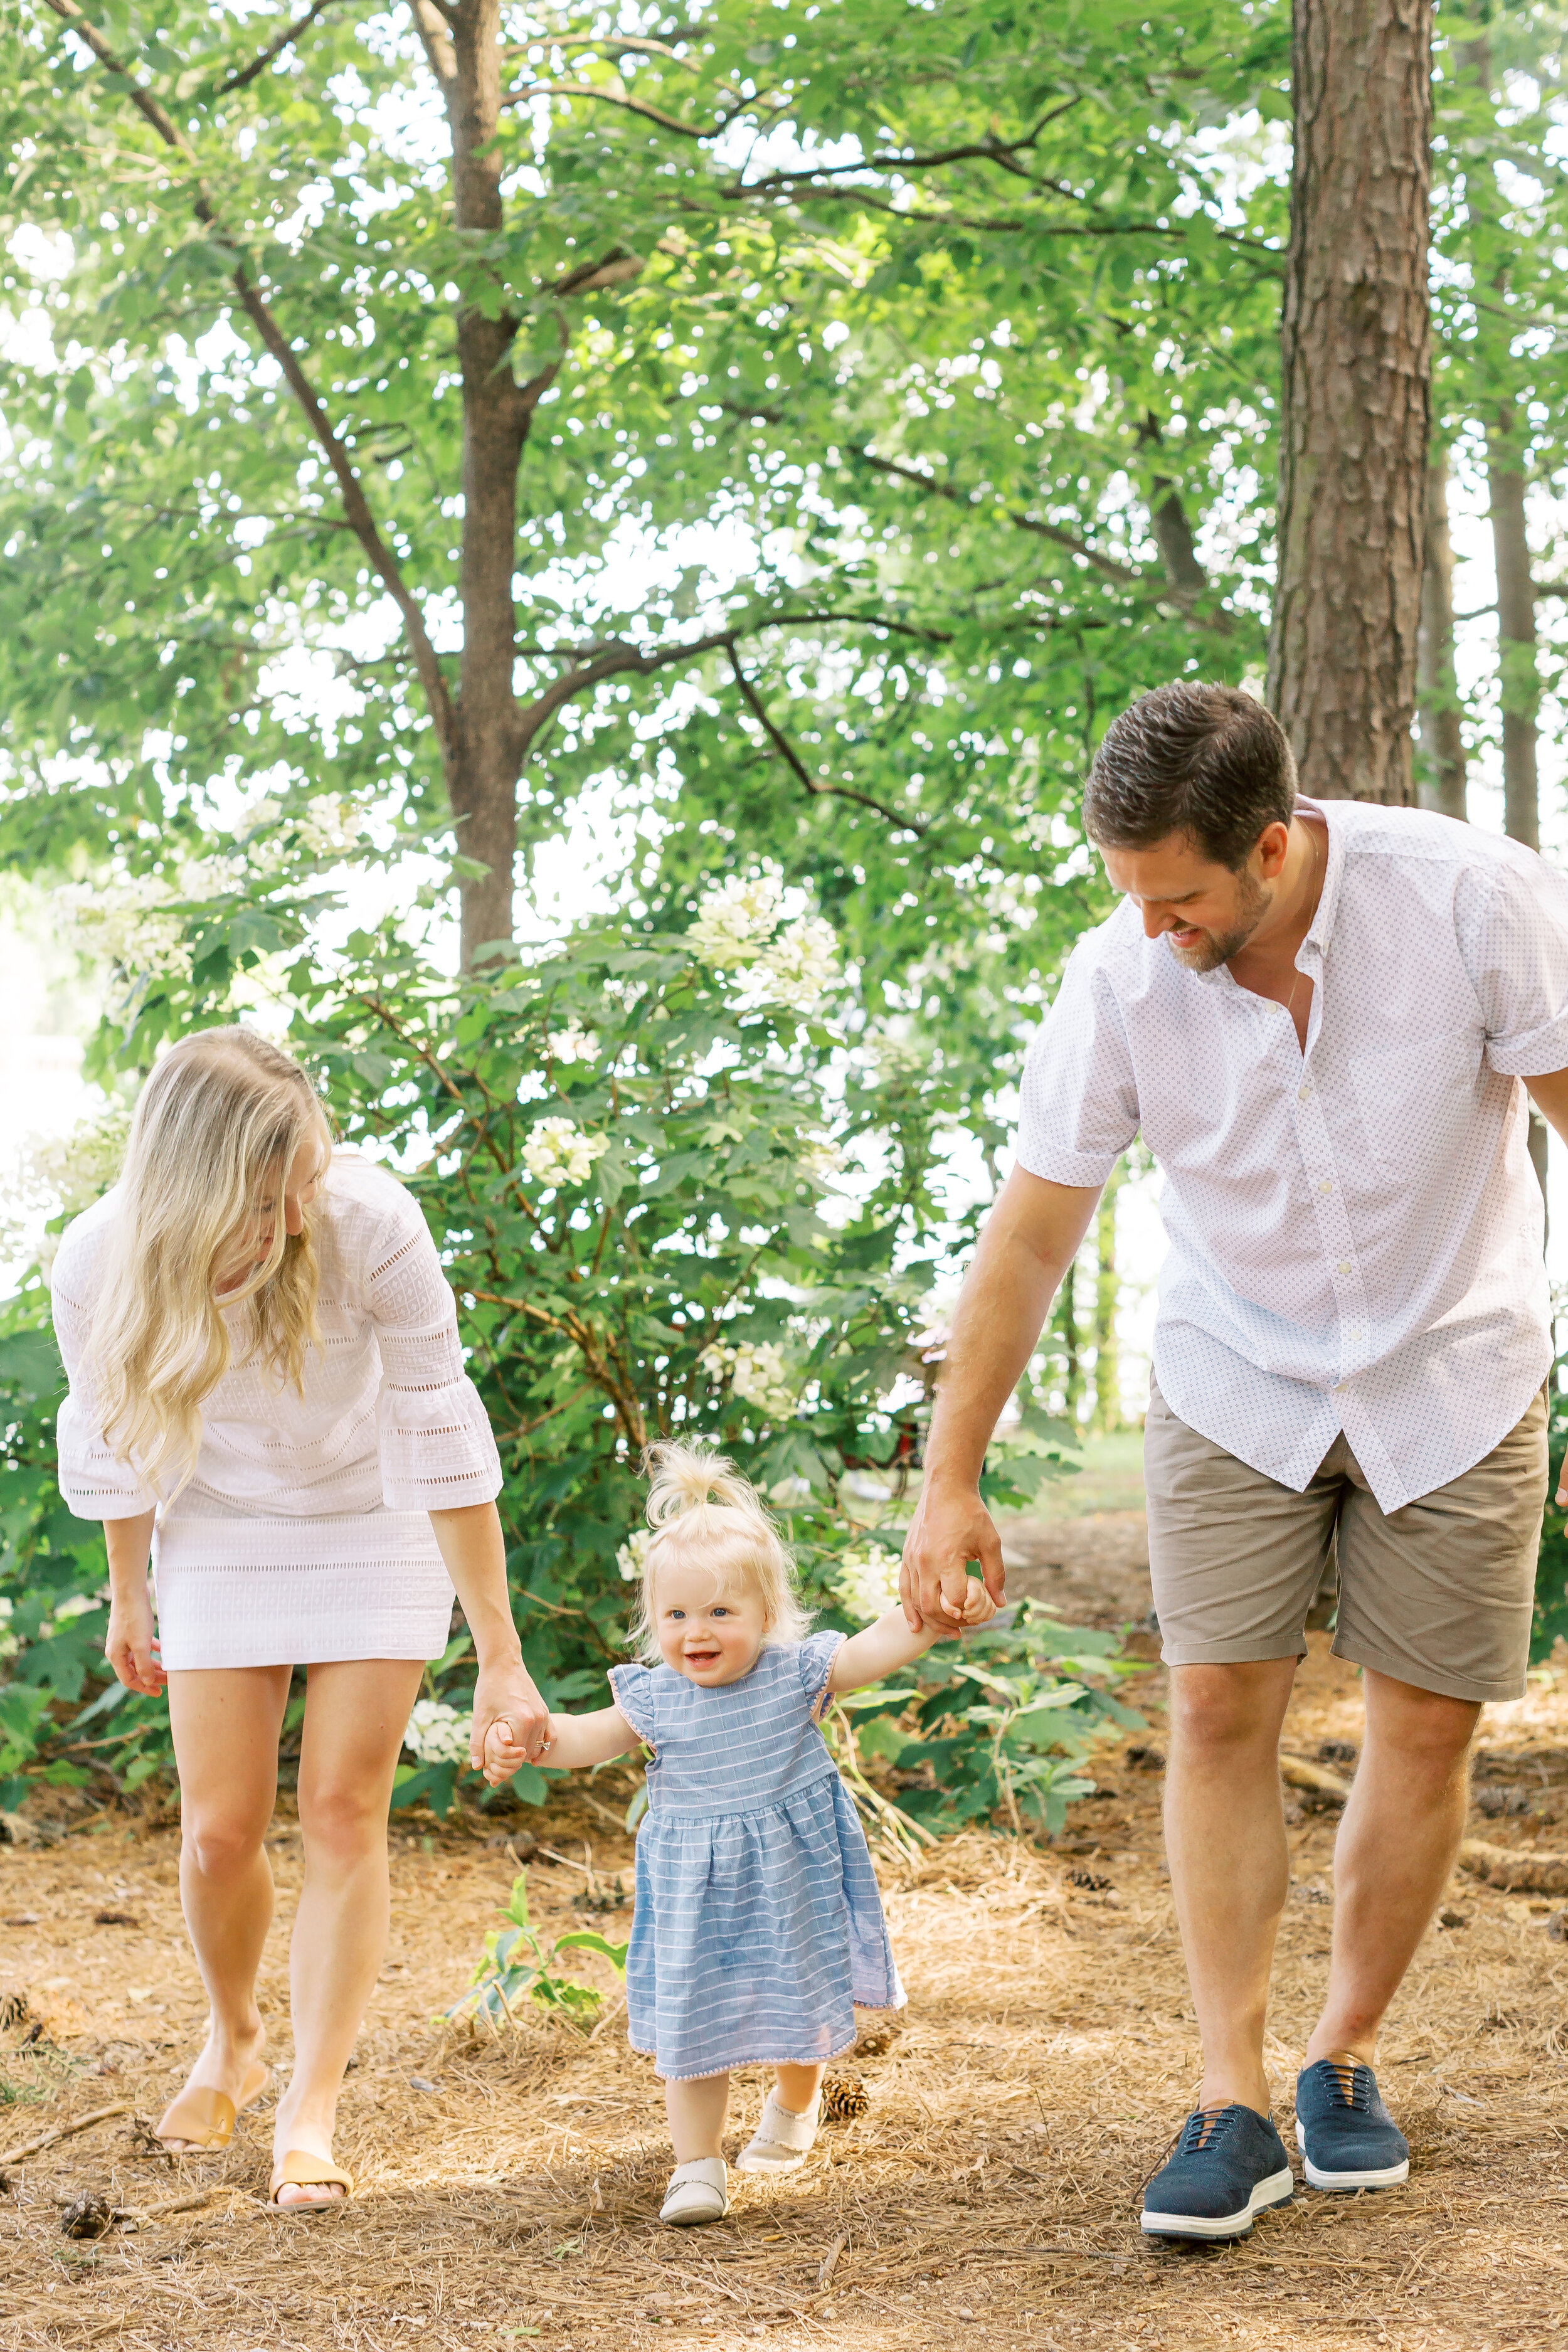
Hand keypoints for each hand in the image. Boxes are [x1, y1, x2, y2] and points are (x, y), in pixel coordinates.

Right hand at [105, 1588, 165, 1696]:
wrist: (130, 1590)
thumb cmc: (134, 1617)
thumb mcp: (141, 1644)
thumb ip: (144, 1664)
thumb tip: (147, 1681)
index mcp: (115, 1656)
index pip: (129, 1680)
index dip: (144, 1687)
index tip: (160, 1692)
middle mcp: (117, 1649)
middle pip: (135, 1670)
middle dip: (152, 1676)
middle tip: (169, 1681)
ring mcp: (123, 1639)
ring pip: (139, 1658)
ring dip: (153, 1664)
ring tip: (169, 1668)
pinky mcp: (131, 1630)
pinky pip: (142, 1645)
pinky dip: (153, 1650)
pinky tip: (164, 1650)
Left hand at [469, 1661, 549, 1775]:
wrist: (503, 1662)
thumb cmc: (489, 1687)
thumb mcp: (479, 1715)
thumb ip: (478, 1742)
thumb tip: (477, 1766)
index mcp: (523, 1721)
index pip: (516, 1755)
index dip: (502, 1765)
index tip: (491, 1770)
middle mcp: (538, 1719)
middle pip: (527, 1753)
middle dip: (512, 1763)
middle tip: (497, 1769)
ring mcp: (543, 1714)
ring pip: (538, 1747)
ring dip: (525, 1757)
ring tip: (508, 1761)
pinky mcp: (544, 1711)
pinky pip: (551, 1736)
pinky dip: (545, 1749)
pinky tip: (535, 1760)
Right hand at [901, 1481, 1005, 1632]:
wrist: (945, 1487)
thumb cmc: (971, 1513)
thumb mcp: (991, 1542)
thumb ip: (995, 1574)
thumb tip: (1000, 1603)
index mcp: (947, 1558)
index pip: (956, 1599)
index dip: (968, 1612)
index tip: (979, 1613)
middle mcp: (925, 1562)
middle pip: (931, 1607)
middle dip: (948, 1623)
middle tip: (963, 1630)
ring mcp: (912, 1559)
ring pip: (915, 1601)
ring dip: (930, 1621)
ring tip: (947, 1632)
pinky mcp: (906, 1556)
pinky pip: (904, 1588)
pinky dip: (908, 1609)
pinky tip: (915, 1625)